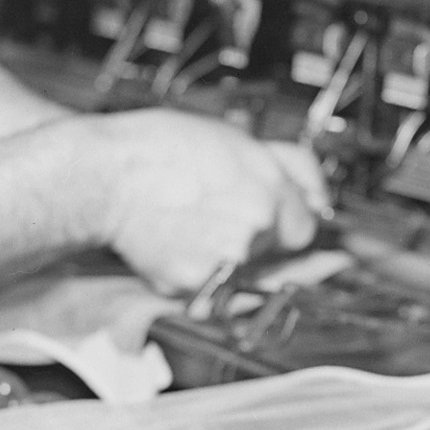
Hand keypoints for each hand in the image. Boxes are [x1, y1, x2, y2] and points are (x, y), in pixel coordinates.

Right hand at [90, 112, 325, 295]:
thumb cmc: (162, 150)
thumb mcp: (238, 139)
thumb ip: (290, 169)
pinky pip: (215, 289)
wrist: (107, 176)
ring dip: (233, 259)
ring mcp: (227, 263)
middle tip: (225, 220)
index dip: (290, 223)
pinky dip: (203, 275)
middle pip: (281, 254)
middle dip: (264, 241)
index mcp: (271, 192)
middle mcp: (255, 231)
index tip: (277, 223)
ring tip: (196, 227)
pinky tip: (182, 243)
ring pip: (250, 274)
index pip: (308, 228)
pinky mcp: (196, 287)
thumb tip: (321, 197)